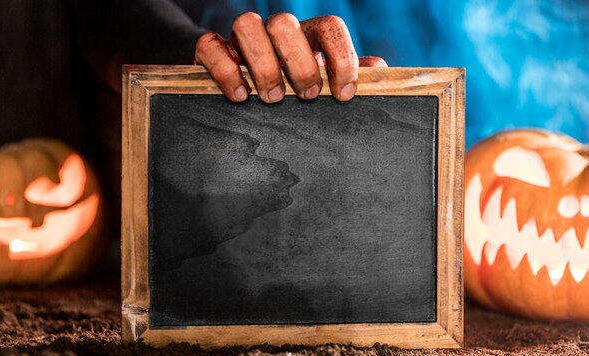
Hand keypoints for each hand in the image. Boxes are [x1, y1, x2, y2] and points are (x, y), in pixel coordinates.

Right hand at [194, 13, 385, 102]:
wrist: (236, 85)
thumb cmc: (289, 88)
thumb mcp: (320, 84)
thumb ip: (346, 76)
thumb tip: (378, 69)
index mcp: (306, 36)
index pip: (329, 27)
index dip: (341, 57)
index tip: (344, 95)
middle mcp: (274, 32)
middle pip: (285, 23)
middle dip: (299, 62)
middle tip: (306, 95)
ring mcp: (240, 40)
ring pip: (247, 24)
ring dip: (263, 64)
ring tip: (272, 99)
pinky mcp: (211, 52)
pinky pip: (210, 45)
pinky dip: (225, 70)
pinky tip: (240, 97)